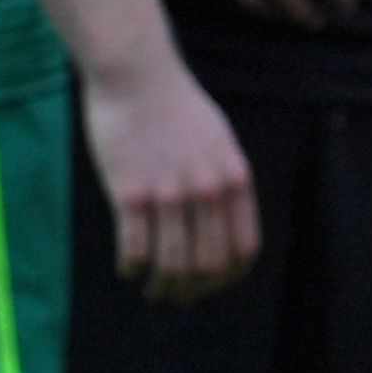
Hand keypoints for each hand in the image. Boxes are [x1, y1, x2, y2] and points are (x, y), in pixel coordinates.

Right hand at [86, 56, 258, 301]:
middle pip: (208, 264)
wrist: (136, 76)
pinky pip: (135, 248)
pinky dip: (132, 267)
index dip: (229, 277)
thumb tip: (225, 224)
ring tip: (153, 290)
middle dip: (194, 290)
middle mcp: (207, 190)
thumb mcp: (220, 143)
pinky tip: (128, 268)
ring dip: (163, 286)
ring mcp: (169, 192)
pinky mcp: (129, 192)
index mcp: (235, 179)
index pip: (243, 249)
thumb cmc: (177, 108)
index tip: (212, 286)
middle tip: (177, 296)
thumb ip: (225, 182)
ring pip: (172, 264)